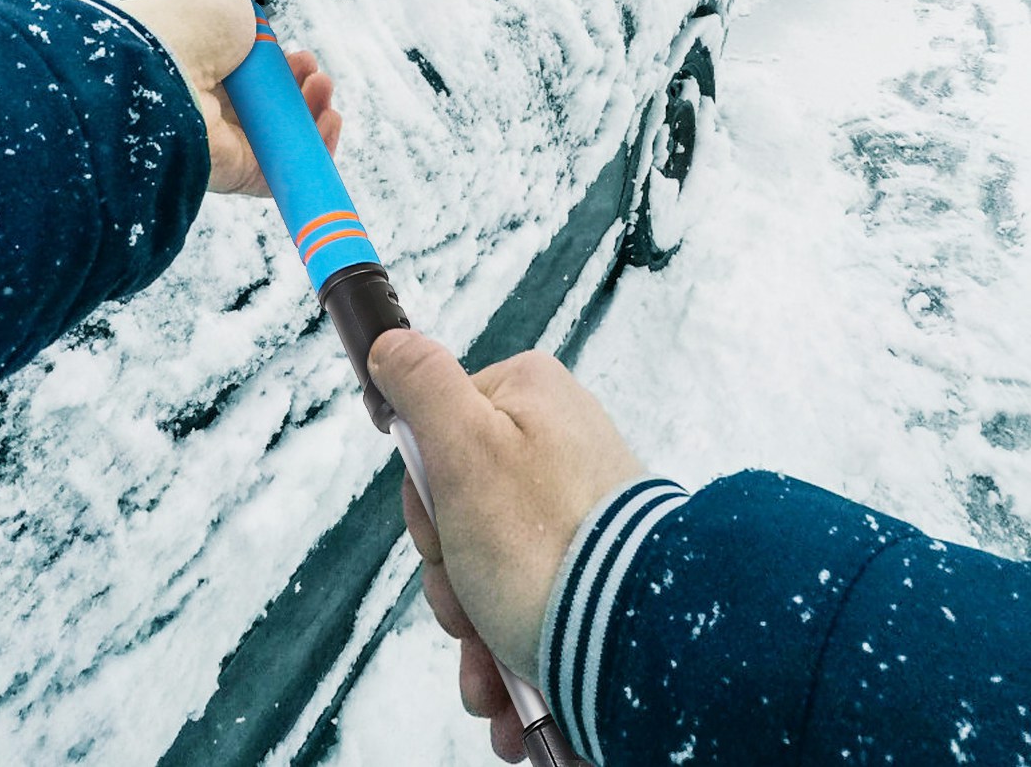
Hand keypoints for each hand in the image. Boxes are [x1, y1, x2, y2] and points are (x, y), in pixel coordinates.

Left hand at [118, 0, 341, 194]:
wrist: (164, 61)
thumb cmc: (184, 28)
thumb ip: (236, 8)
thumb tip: (240, 7)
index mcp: (202, 70)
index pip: (253, 80)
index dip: (282, 69)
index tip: (299, 55)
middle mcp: (210, 109)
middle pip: (272, 108)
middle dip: (303, 88)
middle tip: (313, 72)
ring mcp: (223, 144)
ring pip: (283, 138)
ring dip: (314, 114)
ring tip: (321, 87)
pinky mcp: (237, 174)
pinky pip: (284, 171)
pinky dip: (315, 151)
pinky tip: (327, 121)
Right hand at [368, 330, 642, 762]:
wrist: (639, 645)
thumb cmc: (544, 543)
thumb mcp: (463, 444)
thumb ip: (422, 382)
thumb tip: (392, 343)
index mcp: (529, 396)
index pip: (435, 432)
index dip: (424, 497)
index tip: (441, 532)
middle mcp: (559, 443)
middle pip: (460, 503)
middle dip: (450, 573)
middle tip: (464, 603)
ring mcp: (580, 509)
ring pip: (488, 561)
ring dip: (473, 625)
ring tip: (489, 666)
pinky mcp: (596, 567)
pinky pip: (529, 598)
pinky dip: (509, 647)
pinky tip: (509, 688)